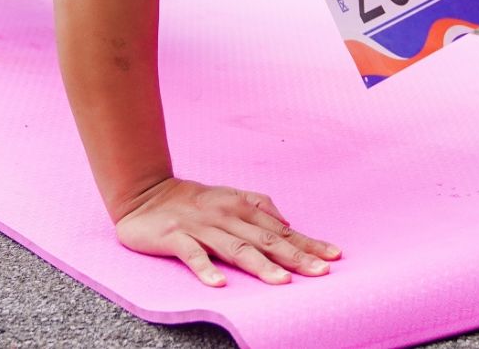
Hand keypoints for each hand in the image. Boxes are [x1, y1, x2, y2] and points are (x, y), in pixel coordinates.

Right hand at [113, 177, 340, 286]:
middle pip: (265, 240)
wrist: (145, 193)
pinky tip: (219, 285)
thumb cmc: (192, 199)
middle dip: (295, 256)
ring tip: (282, 282)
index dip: (307, 243)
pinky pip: (193, 255)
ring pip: (235, 249)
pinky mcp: (175, 237)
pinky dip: (206, 269)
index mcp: (241, 207)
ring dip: (260, 265)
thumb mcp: (229, 196)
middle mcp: (226, 217)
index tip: (334, 256)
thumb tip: (285, 221)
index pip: (281, 229)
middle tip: (320, 272)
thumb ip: (257, 205)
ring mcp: (201, 227)